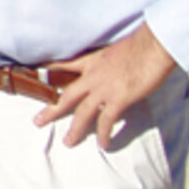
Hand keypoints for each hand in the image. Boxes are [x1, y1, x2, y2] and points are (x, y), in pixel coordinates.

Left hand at [33, 22, 177, 148]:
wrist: (153, 46)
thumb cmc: (141, 44)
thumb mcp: (115, 49)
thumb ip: (108, 61)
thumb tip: (113, 67)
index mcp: (91, 61)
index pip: (64, 66)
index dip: (48, 71)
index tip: (35, 77)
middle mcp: (92, 76)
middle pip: (66, 96)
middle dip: (51, 110)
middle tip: (38, 121)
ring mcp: (103, 88)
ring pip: (82, 113)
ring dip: (75, 129)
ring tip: (68, 142)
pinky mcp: (118, 99)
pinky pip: (106, 121)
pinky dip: (104, 134)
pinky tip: (103, 144)